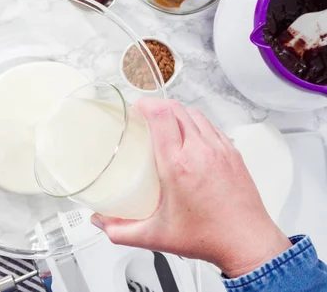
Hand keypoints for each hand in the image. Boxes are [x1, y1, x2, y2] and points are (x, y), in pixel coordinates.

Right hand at [91, 98, 291, 277]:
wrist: (247, 243)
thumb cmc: (208, 238)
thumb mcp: (154, 237)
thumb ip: (119, 230)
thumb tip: (100, 222)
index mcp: (178, 165)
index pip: (161, 116)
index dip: (145, 105)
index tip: (135, 108)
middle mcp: (200, 151)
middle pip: (176, 109)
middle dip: (157, 106)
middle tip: (145, 116)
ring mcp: (219, 150)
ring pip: (195, 114)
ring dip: (177, 113)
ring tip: (165, 125)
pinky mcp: (232, 154)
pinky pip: (211, 127)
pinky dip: (196, 125)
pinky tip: (189, 139)